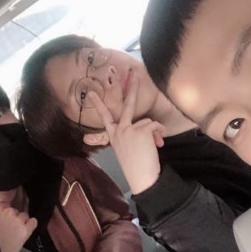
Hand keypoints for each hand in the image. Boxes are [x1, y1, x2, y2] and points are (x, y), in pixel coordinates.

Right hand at [0, 189, 36, 251]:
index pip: (6, 206)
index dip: (3, 215)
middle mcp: (8, 210)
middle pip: (15, 211)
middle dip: (12, 220)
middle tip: (4, 231)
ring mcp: (18, 220)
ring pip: (24, 216)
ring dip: (21, 223)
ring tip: (12, 234)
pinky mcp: (26, 230)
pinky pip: (34, 222)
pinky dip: (30, 226)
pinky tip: (22, 233)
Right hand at [88, 76, 165, 194]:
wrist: (141, 178)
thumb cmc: (136, 167)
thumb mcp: (128, 149)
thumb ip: (133, 135)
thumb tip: (150, 128)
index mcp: (115, 135)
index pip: (105, 117)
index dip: (98, 104)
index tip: (91, 93)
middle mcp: (120, 130)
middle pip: (127, 105)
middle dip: (131, 87)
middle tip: (132, 72)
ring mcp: (129, 129)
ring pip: (148, 122)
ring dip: (154, 132)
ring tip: (154, 146)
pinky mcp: (141, 130)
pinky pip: (155, 125)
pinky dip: (159, 134)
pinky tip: (157, 145)